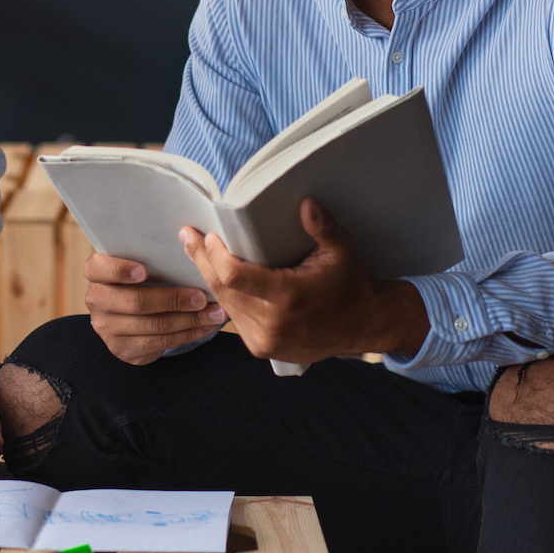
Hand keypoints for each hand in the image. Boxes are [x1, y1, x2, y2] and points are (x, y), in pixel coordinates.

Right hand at [83, 253, 229, 364]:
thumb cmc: (139, 282)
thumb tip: (195, 246)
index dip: (120, 270)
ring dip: (189, 319)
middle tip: (202, 297)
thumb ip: (153, 258)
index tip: (145, 270)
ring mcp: (107, 328)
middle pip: (136, 302)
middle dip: (174, 300)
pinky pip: (159, 343)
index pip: (98, 268)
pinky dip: (187, 334)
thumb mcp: (138, 266)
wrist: (126, 318)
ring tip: (214, 313)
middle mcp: (97, 300)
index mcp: (96, 274)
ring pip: (153, 325)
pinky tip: (205, 327)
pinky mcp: (122, 348)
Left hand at [180, 199, 428, 364]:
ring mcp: (266, 341)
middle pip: (223, 289)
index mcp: (289, 297)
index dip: (215, 255)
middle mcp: (273, 324)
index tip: (207, 235)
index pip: (234, 277)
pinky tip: (216, 278)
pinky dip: (225, 297)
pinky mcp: (263, 349)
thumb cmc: (351, 283)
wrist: (365, 325)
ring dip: (209, 278)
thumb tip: (306, 203)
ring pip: (225, 304)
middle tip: (188, 236)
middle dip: (202, 260)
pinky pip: (235, 319)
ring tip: (197, 252)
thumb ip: (323, 227)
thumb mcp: (342, 250)